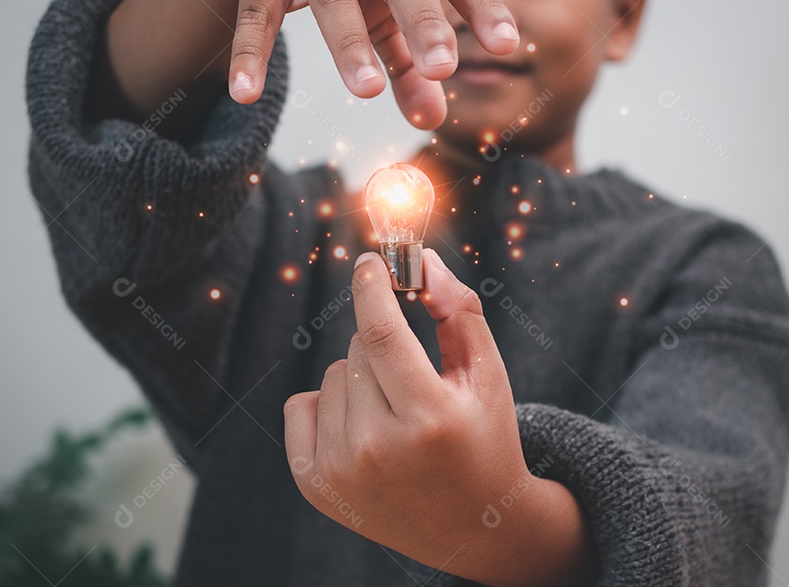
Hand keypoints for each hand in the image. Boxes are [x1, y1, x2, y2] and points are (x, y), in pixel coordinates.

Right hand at [216, 0, 519, 128]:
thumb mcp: (384, 8)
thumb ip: (410, 64)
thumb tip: (434, 122)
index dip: (483, 4)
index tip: (509, 46)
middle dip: (423, 19)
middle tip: (444, 69)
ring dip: (348, 43)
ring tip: (365, 91)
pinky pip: (255, 14)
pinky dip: (250, 53)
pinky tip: (246, 94)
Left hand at [284, 250, 596, 585]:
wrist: (473, 527)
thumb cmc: (485, 436)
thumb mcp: (487, 372)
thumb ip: (458, 309)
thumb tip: (419, 261)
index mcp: (429, 418)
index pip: (381, 331)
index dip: (372, 287)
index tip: (369, 262)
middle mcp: (378, 449)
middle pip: (358, 348)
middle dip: (384, 343)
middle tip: (414, 377)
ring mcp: (342, 472)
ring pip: (332, 374)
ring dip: (360, 377)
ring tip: (395, 413)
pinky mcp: (315, 486)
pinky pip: (300, 404)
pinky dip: (328, 404)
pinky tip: (362, 428)